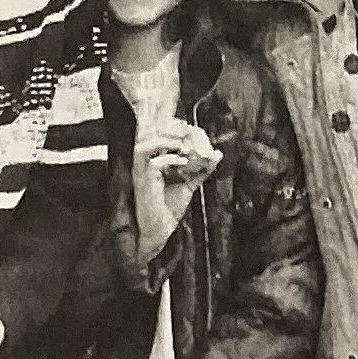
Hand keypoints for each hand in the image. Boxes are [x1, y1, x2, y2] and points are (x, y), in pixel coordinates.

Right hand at [132, 119, 221, 263]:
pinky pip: (153, 164)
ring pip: (144, 146)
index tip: (192, 129)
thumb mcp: (189, 183)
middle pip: (148, 135)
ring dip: (165, 142)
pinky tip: (184, 163)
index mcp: (151, 160)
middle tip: (189, 132)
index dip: (173, 127)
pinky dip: (169, 159)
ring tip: (184, 146)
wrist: (160, 231)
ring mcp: (140, 173)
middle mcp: (143, 164)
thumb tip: (217, 154)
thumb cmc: (169, 207)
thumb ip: (201, 169)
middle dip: (170, 130)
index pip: (156, 134)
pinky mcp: (143, 183)